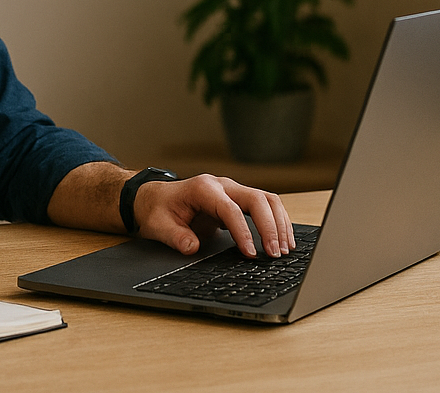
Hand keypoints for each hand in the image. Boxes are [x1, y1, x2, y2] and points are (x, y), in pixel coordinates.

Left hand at [132, 173, 293, 258]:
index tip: (251, 254)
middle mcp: (222, 185)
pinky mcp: (238, 200)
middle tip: (276, 254)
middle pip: (257, 199)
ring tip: (286, 249)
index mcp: (203, 189)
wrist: (153, 199)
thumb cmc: (157, 210)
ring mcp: (232, 191)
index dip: (244, 232)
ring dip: (280, 223)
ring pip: (267, 200)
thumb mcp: (158, 225)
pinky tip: (283, 240)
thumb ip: (175, 236)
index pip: (230, 209)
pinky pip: (265, 207)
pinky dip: (277, 221)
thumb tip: (191, 247)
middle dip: (270, 226)